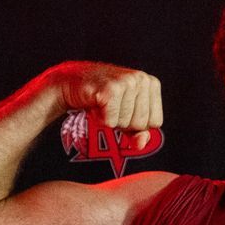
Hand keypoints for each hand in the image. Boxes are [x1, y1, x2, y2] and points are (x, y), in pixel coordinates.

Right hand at [46, 61, 160, 149]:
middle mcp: (142, 79)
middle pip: (141, 124)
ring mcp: (127, 82)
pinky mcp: (110, 89)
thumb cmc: (101, 97)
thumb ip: (138, 132)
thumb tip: (141, 144)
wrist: (69, 82)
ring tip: (102, 104)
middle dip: (122, 122)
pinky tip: (95, 104)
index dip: (136, 123)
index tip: (122, 109)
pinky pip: (111, 122)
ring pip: (126, 123)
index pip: (155, 123)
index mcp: (152, 83)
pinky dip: (99, 119)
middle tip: (110, 106)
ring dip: (110, 120)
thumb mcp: (125, 114)